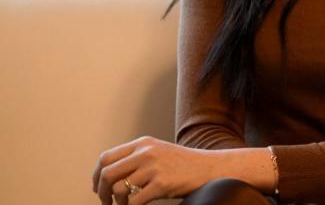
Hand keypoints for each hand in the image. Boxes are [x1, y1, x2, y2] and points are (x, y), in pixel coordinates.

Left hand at [92, 136, 220, 203]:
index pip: (106, 158)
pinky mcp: (162, 183)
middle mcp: (146, 152)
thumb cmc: (183, 165)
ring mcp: (154, 167)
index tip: (98, 188)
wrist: (210, 168)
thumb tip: (108, 177)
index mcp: (143, 144)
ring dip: (116, 202)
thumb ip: (136, 159)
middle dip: (101, 192)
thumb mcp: (158, 153)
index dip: (97, 176)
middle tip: (106, 202)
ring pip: (118, 188)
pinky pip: (134, 201)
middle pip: (107, 173)